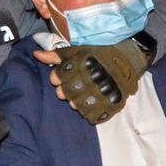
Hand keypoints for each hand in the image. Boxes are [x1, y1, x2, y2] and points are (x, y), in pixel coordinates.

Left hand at [33, 38, 151, 123]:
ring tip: (86, 93)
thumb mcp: (77, 50)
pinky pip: (90, 116)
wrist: (130, 57)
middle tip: (77, 84)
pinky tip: (94, 102)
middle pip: (63, 94)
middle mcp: (87, 79)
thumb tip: (35, 54)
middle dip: (66, 90)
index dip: (58, 77)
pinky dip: (90, 111)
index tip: (68, 74)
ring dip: (78, 101)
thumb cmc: (100, 52)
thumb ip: (55, 55)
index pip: (55, 78)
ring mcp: (99, 93)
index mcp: (78, 65)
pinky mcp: (110, 105)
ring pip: (75, 105)